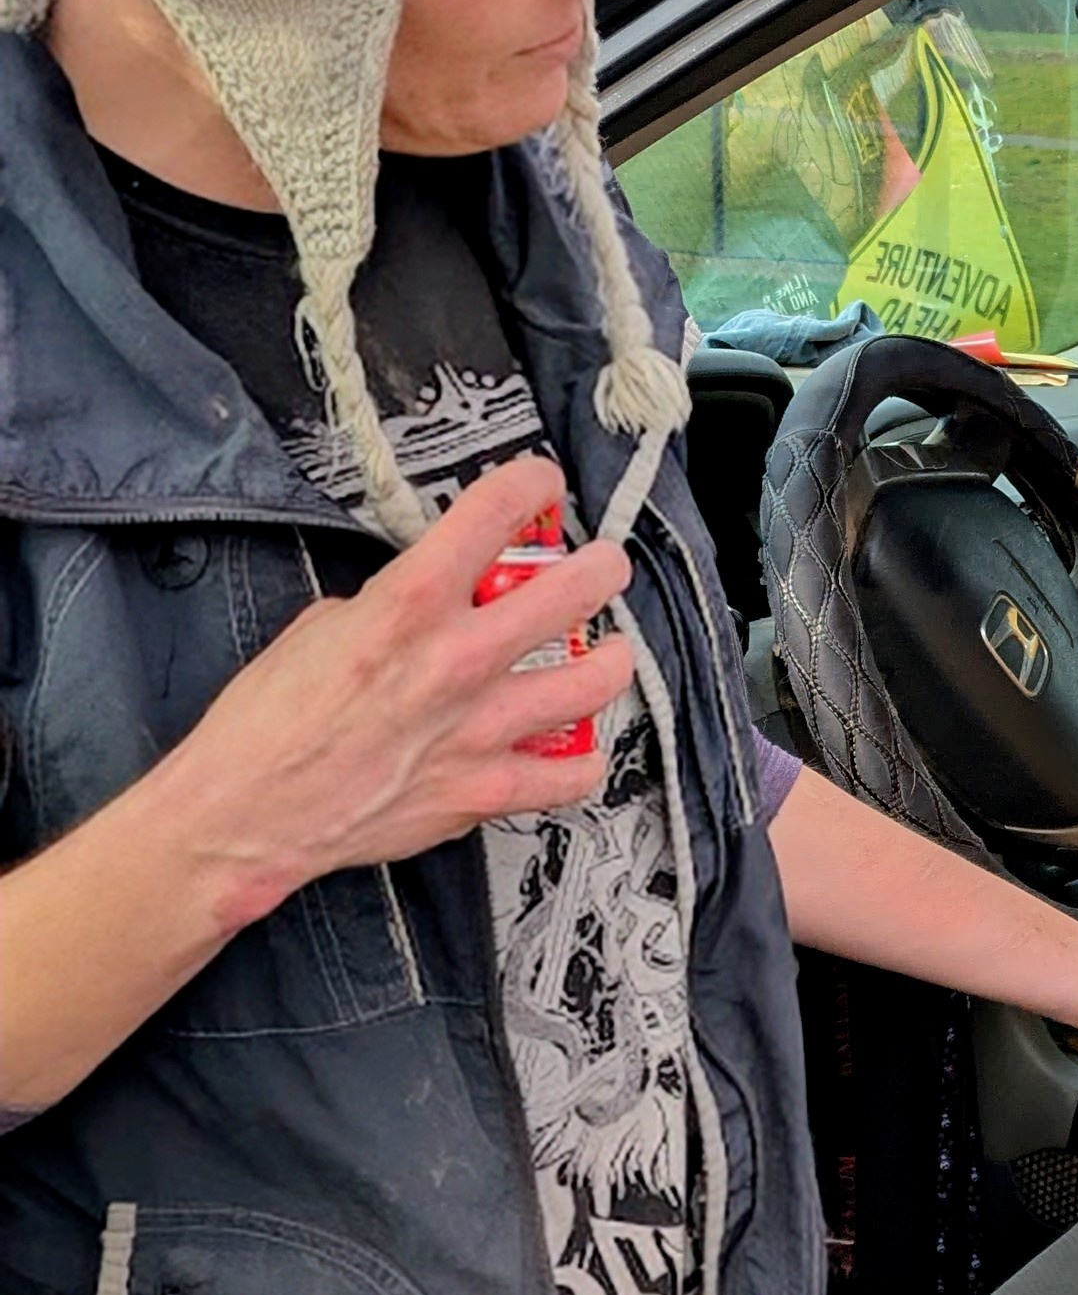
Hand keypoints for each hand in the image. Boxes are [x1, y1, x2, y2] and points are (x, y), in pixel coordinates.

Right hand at [159, 453, 635, 927]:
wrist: (248, 810)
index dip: (532, 483)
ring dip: (612, 661)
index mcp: (409, 603)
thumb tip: (428, 598)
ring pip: (595, 681)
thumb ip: (388, 605)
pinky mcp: (484, 790)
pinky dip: (581, 761)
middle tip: (603, 568)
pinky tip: (577, 748)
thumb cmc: (269, 720)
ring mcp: (479, 728)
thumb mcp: (320, 626)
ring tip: (611, 655)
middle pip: (575, 589)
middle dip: (601, 567)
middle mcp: (456, 658)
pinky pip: (570, 776)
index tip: (542, 484)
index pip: (494, 511)